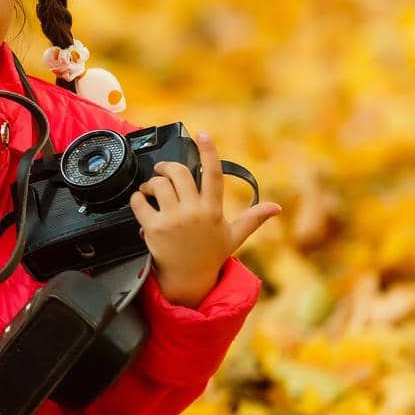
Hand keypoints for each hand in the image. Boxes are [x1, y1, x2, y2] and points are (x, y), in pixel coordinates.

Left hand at [130, 132, 281, 308]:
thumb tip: (277, 207)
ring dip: (152, 182)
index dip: (208, 151)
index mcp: (213, 210)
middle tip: (162, 169)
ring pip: (159, 185)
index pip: (213, 174)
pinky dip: (137, 197)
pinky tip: (140, 199)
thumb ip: (254, 218)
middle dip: (167, 166)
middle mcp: (194, 212)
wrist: (188, 280)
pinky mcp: (154, 229)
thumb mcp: (234, 236)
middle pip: (179, 173)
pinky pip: (140, 202)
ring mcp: (173, 220)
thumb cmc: (210, 256)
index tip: (202, 134)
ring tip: (151, 188)